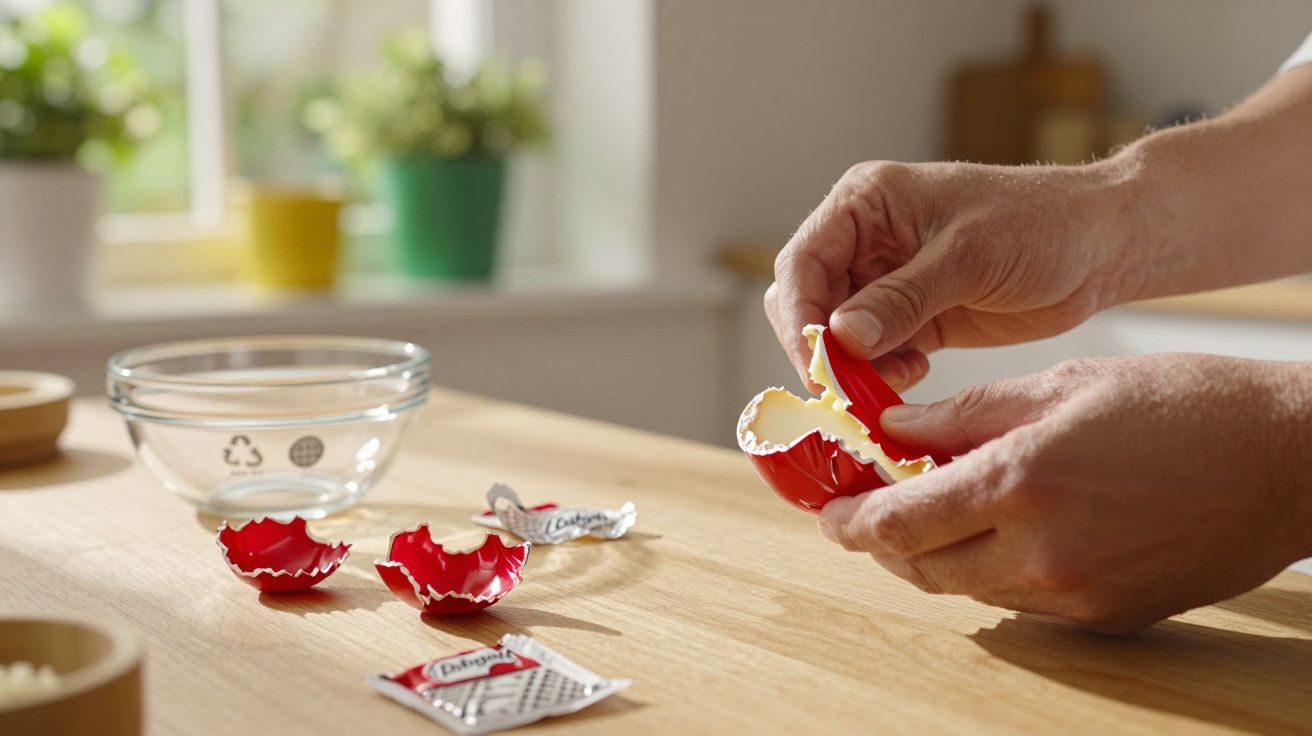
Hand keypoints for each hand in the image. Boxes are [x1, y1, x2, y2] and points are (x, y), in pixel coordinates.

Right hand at [765, 158, 1143, 391]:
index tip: (817, 365)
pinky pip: (872, 354)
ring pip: (835, 335)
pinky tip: (914, 373)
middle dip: (821, 349)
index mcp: (866, 203)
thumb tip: (840, 337)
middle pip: (808, 303)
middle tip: (848, 390)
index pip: (802, 263)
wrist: (1103, 246)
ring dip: (852, 367)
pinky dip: (880, 373)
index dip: (800, 316)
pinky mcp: (912, 317)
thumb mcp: (969, 257)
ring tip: (895, 379)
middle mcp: (864, 240)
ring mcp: (886, 281)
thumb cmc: (1043, 225)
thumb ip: (902, 298)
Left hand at [817, 354, 1311, 632]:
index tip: (829, 510)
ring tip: (935, 509)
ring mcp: (1074, 595)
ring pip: (968, 588)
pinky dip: (992, 568)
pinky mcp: (1105, 618)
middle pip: (921, 567)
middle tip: (869, 509)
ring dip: (937, 554)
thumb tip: (896, 433)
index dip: (850, 521)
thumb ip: (965, 416)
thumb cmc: (1181, 405)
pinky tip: (1002, 530)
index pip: (898, 522)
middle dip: (884, 540)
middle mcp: (1040, 552)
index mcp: (1021, 483)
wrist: (1287, 462)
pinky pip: (1020, 601)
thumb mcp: (1061, 386)